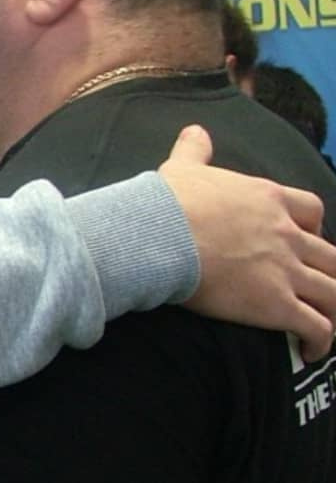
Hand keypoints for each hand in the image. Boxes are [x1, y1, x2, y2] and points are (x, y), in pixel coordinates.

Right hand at [159, 125, 335, 359]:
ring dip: (334, 309)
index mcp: (270, 199)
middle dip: (331, 273)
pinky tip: (311, 351)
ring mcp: (287, 270)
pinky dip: (322, 340)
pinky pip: (317, 325)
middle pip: (332, 256)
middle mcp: (288, 234)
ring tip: (328, 325)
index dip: (315, 230)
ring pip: (334, 292)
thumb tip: (194, 131)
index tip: (305, 242)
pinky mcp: (277, 304)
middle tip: (319, 288)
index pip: (313, 211)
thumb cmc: (171, 202)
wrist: (164, 234)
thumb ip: (195, 150)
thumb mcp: (185, 167)